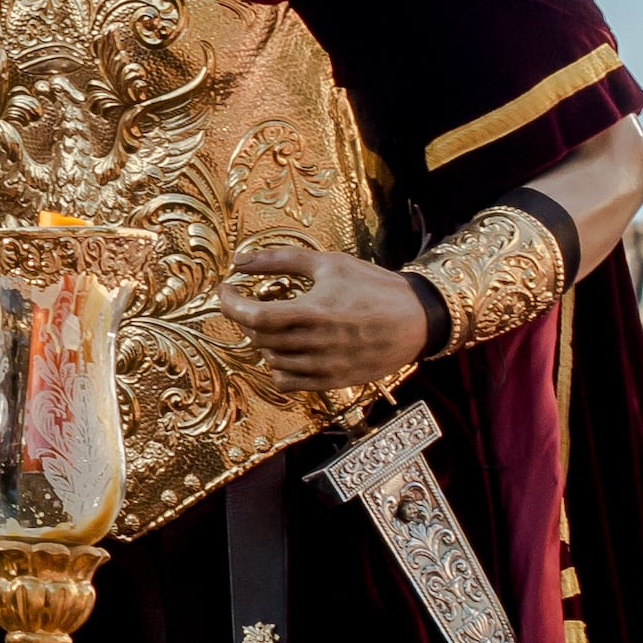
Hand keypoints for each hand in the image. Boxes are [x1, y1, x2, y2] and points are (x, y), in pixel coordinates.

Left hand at [220, 237, 430, 392]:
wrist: (417, 319)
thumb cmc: (373, 286)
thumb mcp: (329, 263)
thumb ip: (281, 260)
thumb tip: (241, 261)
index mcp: (314, 312)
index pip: (254, 317)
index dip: (231, 304)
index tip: (226, 292)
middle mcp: (316, 344)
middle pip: (259, 338)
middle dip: (248, 318)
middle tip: (253, 303)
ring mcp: (324, 367)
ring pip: (271, 360)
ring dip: (266, 342)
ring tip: (279, 324)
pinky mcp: (333, 382)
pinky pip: (288, 382)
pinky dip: (279, 367)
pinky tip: (289, 349)